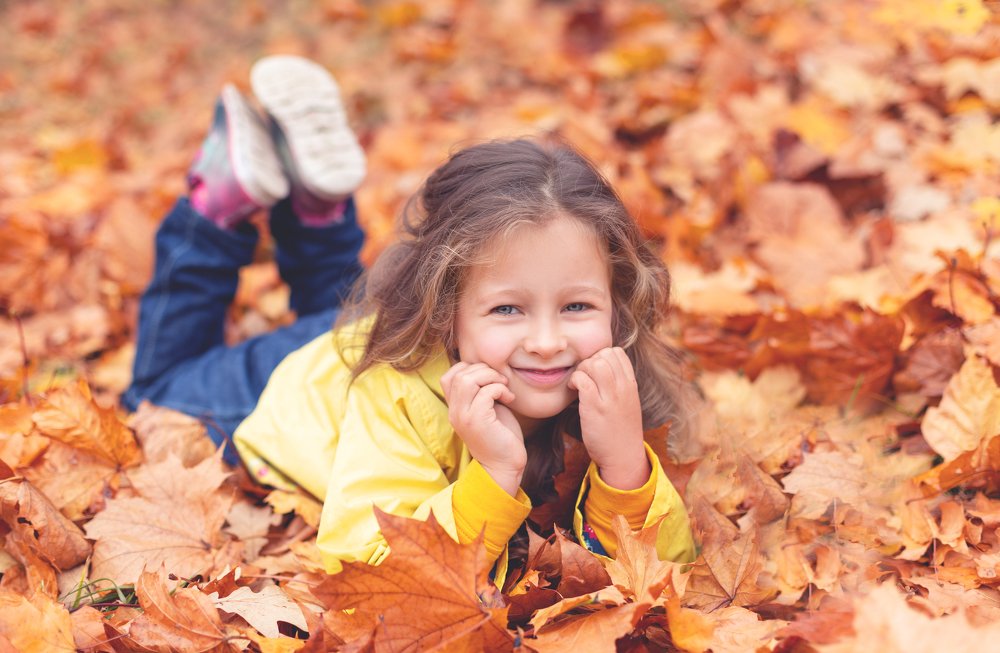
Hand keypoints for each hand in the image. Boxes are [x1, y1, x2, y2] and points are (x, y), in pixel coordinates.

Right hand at [440, 362, 526, 494]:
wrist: (504, 465)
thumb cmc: (500, 435)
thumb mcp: (487, 408)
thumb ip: (481, 390)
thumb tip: (488, 368)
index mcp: (455, 408)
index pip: (448, 376)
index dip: (469, 368)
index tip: (489, 378)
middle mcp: (454, 412)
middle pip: (458, 374)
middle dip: (484, 370)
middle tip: (500, 381)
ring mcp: (463, 417)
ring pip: (467, 380)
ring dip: (490, 377)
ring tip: (503, 386)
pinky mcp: (477, 421)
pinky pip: (486, 392)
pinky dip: (500, 389)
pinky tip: (509, 398)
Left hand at [569, 347, 649, 489]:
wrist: (623, 456)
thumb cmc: (621, 430)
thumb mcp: (627, 402)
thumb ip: (618, 384)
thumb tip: (599, 367)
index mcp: (631, 384)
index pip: (617, 352)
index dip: (600, 356)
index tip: (594, 371)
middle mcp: (623, 387)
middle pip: (604, 354)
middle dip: (589, 362)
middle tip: (584, 378)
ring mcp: (610, 397)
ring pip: (594, 363)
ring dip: (581, 370)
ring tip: (579, 384)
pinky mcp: (595, 408)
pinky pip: (582, 380)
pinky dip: (574, 381)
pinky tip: (574, 391)